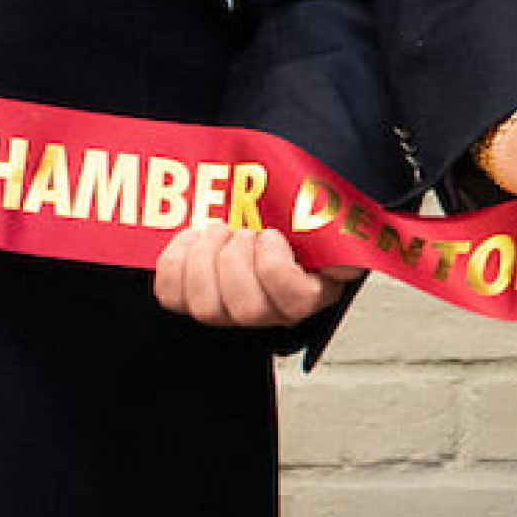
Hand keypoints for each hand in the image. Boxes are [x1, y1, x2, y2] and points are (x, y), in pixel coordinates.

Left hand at [151, 220, 361, 329]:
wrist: (258, 204)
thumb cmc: (293, 211)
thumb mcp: (326, 211)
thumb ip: (341, 221)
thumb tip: (344, 245)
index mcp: (312, 290)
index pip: (296, 302)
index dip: (275, 267)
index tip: (270, 234)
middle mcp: (271, 311)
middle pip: (247, 311)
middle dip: (237, 259)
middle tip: (241, 230)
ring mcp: (230, 310)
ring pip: (206, 309)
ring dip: (206, 258)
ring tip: (217, 231)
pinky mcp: (193, 298)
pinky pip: (172, 296)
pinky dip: (175, 262)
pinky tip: (192, 240)